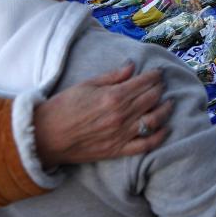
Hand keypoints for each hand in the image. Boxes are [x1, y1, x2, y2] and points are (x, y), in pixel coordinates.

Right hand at [33, 61, 172, 167]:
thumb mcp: (86, 84)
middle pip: (151, 99)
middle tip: (162, 84)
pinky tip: (165, 129)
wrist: (46, 135)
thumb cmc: (63, 107)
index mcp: (113, 96)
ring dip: (165, 110)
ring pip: (154, 120)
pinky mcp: (118, 150)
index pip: (144, 83)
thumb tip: (132, 66)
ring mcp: (121, 134)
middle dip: (160, 89)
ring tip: (169, 103)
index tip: (159, 72)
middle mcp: (121, 115)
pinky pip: (145, 145)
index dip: (155, 76)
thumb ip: (113, 76)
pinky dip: (159, 137)